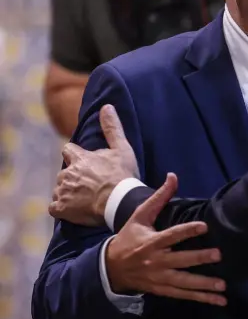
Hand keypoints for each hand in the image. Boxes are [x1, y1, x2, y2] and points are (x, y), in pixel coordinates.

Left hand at [50, 105, 138, 226]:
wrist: (119, 201)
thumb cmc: (122, 175)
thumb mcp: (122, 149)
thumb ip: (112, 128)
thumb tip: (107, 107)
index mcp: (79, 158)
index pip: (68, 151)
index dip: (74, 156)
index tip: (83, 162)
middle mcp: (67, 173)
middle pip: (65, 174)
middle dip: (74, 179)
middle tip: (90, 186)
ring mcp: (62, 191)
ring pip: (60, 190)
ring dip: (69, 194)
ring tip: (86, 200)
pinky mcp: (61, 208)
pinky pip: (55, 208)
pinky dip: (62, 209)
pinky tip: (74, 211)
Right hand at [106, 173, 227, 305]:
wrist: (110, 268)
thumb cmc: (129, 238)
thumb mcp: (140, 216)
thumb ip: (159, 197)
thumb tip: (173, 176)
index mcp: (152, 242)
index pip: (172, 235)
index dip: (188, 231)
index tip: (204, 227)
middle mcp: (157, 261)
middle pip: (180, 260)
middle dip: (199, 258)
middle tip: (218, 255)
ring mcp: (160, 278)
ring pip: (184, 282)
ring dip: (204, 285)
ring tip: (222, 286)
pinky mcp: (163, 289)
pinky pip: (184, 295)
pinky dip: (201, 298)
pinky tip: (219, 301)